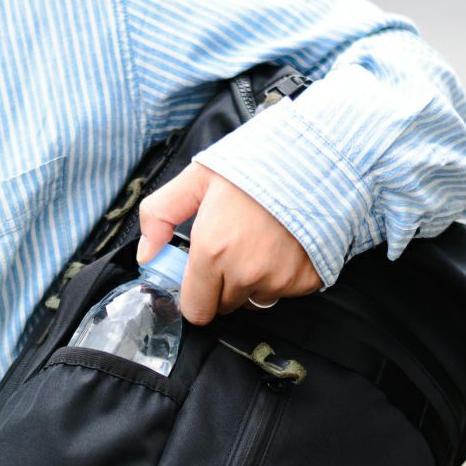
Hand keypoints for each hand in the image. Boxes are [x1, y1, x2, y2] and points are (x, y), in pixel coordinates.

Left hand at [138, 162, 321, 323]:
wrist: (320, 156)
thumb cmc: (259, 164)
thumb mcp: (199, 178)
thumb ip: (160, 215)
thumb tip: (145, 254)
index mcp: (212, 252)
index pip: (196, 309)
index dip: (195, 296)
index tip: (200, 278)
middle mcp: (244, 273)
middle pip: (224, 306)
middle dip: (223, 285)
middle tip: (233, 249)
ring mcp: (278, 280)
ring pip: (255, 300)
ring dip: (253, 283)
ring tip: (261, 243)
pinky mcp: (307, 281)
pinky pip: (285, 292)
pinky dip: (283, 276)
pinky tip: (285, 246)